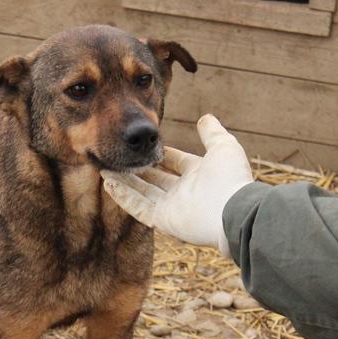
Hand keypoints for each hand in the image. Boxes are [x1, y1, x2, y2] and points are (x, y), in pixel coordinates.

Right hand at [101, 114, 252, 256]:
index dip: (160, 155)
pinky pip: (138, 208)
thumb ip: (212, 132)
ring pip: (142, 193)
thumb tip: (205, 117)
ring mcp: (171, 208)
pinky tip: (109, 184)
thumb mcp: (223, 146)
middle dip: (135, 169)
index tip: (144, 146)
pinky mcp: (162, 220)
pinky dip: (123, 197)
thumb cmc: (230, 178)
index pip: (175, 162)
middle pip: (154, 179)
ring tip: (105, 170)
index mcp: (198, 175)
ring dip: (123, 182)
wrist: (232, 211)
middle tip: (117, 157)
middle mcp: (183, 192)